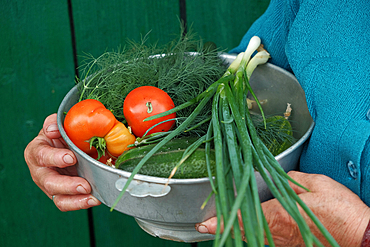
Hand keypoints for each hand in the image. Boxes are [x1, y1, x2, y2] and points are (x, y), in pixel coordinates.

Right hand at [24, 113, 100, 210]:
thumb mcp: (58, 126)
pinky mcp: (62, 195)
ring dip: (76, 200)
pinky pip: (69, 203)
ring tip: (92, 197)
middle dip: (67, 185)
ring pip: (58, 198)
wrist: (68, 146)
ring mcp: (50, 186)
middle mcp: (40, 172)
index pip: (42, 155)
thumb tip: (53, 129)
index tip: (71, 157)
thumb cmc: (61, 136)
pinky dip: (81, 203)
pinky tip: (95, 199)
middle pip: (49, 182)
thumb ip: (54, 124)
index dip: (56, 157)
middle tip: (84, 185)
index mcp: (37, 151)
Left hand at [195, 171, 369, 246]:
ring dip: (236, 231)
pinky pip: (265, 240)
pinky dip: (252, 234)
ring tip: (221, 225)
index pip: (244, 217)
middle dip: (224, 228)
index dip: (222, 222)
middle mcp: (278, 231)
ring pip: (253, 237)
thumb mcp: (316, 184)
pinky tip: (246, 228)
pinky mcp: (291, 245)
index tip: (204, 225)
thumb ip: (292, 180)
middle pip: (244, 231)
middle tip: (206, 225)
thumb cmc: (341, 211)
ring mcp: (284, 242)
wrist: (360, 236)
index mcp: (281, 214)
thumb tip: (279, 178)